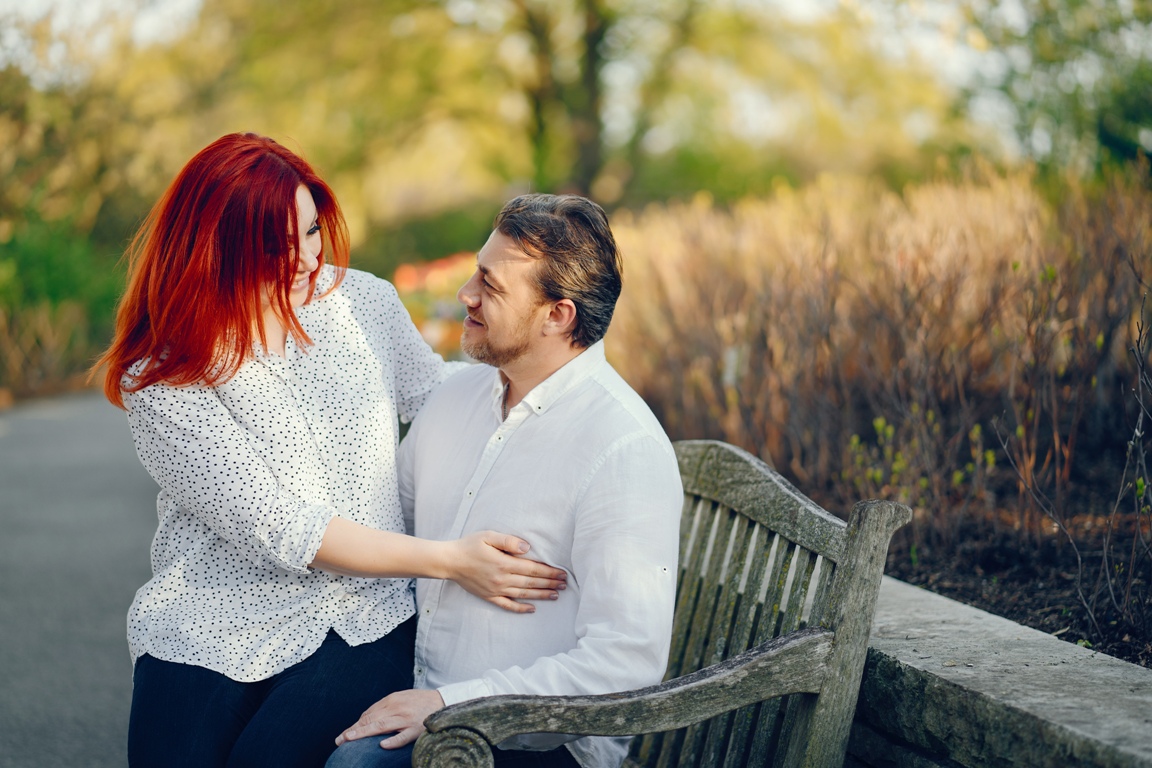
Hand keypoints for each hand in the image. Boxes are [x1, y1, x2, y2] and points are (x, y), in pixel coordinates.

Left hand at [334, 689, 444, 748]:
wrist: (444, 702)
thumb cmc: (420, 702)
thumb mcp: (402, 699)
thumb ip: (386, 707)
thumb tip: (367, 719)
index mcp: (393, 700)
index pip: (369, 714)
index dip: (355, 725)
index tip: (344, 735)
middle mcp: (397, 708)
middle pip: (371, 719)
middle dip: (354, 730)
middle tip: (340, 740)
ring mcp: (407, 719)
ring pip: (382, 726)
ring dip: (364, 733)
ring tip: (350, 739)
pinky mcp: (417, 729)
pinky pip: (403, 737)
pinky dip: (393, 741)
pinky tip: (382, 746)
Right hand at [446, 531, 567, 612]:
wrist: (449, 561)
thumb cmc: (469, 545)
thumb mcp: (489, 536)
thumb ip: (509, 541)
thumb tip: (528, 548)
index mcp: (504, 564)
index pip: (533, 569)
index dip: (549, 572)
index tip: (562, 573)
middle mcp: (502, 579)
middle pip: (531, 582)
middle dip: (550, 583)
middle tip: (564, 585)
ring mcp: (496, 590)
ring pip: (523, 594)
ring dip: (541, 595)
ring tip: (555, 595)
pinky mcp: (489, 596)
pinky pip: (507, 605)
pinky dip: (521, 608)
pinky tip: (532, 609)